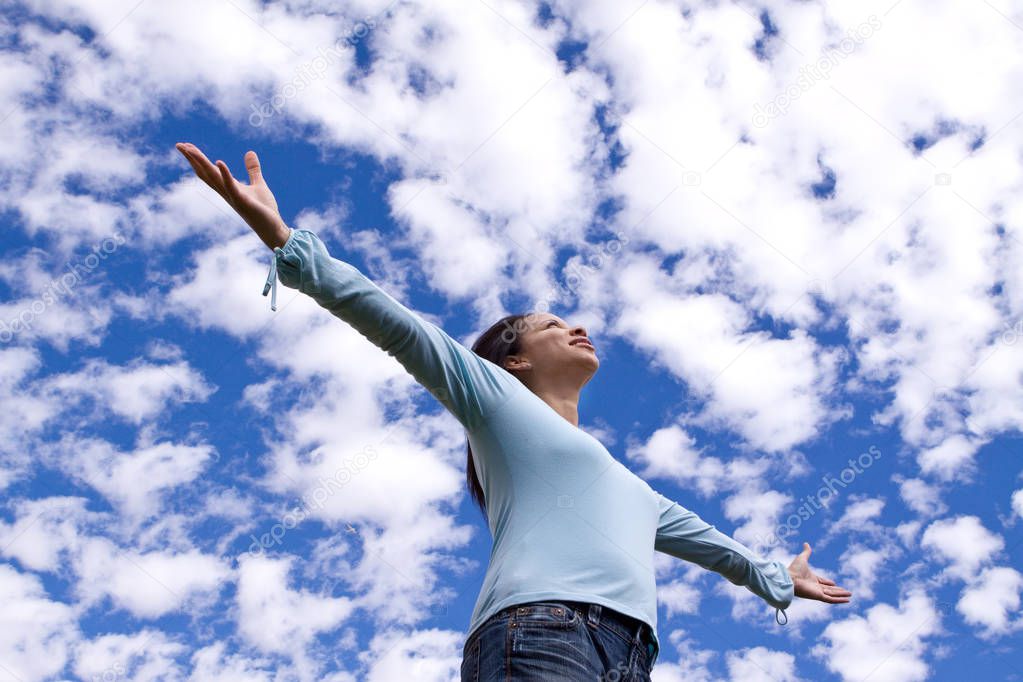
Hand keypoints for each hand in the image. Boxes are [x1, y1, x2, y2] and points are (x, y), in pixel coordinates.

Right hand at [175, 142, 290, 249]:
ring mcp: (232, 197)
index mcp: (228, 187)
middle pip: (205, 173)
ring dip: (202, 163)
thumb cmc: (264, 209)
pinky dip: (225, 174)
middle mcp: (226, 192)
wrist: (272, 228)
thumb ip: (253, 169)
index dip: (197, 159)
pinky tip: (219, 162)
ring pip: (213, 178)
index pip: (208, 171)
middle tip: (179, 145)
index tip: (185, 146)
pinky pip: (231, 186)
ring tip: (191, 149)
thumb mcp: (259, 184)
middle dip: (192, 159)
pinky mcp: (242, 201)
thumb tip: (250, 152)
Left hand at [787, 542, 851, 603]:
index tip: (834, 583)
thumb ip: (806, 552)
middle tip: (847, 592)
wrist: (789, 578)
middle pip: (829, 590)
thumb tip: (806, 543)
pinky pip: (831, 600)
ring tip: (850, 595)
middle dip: (838, 591)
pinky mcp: (818, 597)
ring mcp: (817, 592)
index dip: (828, 583)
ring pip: (832, 595)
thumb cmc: (794, 569)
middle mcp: (815, 587)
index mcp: (811, 579)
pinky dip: (839, 600)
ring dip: (841, 595)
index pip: (822, 582)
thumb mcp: (802, 558)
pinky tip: (847, 600)